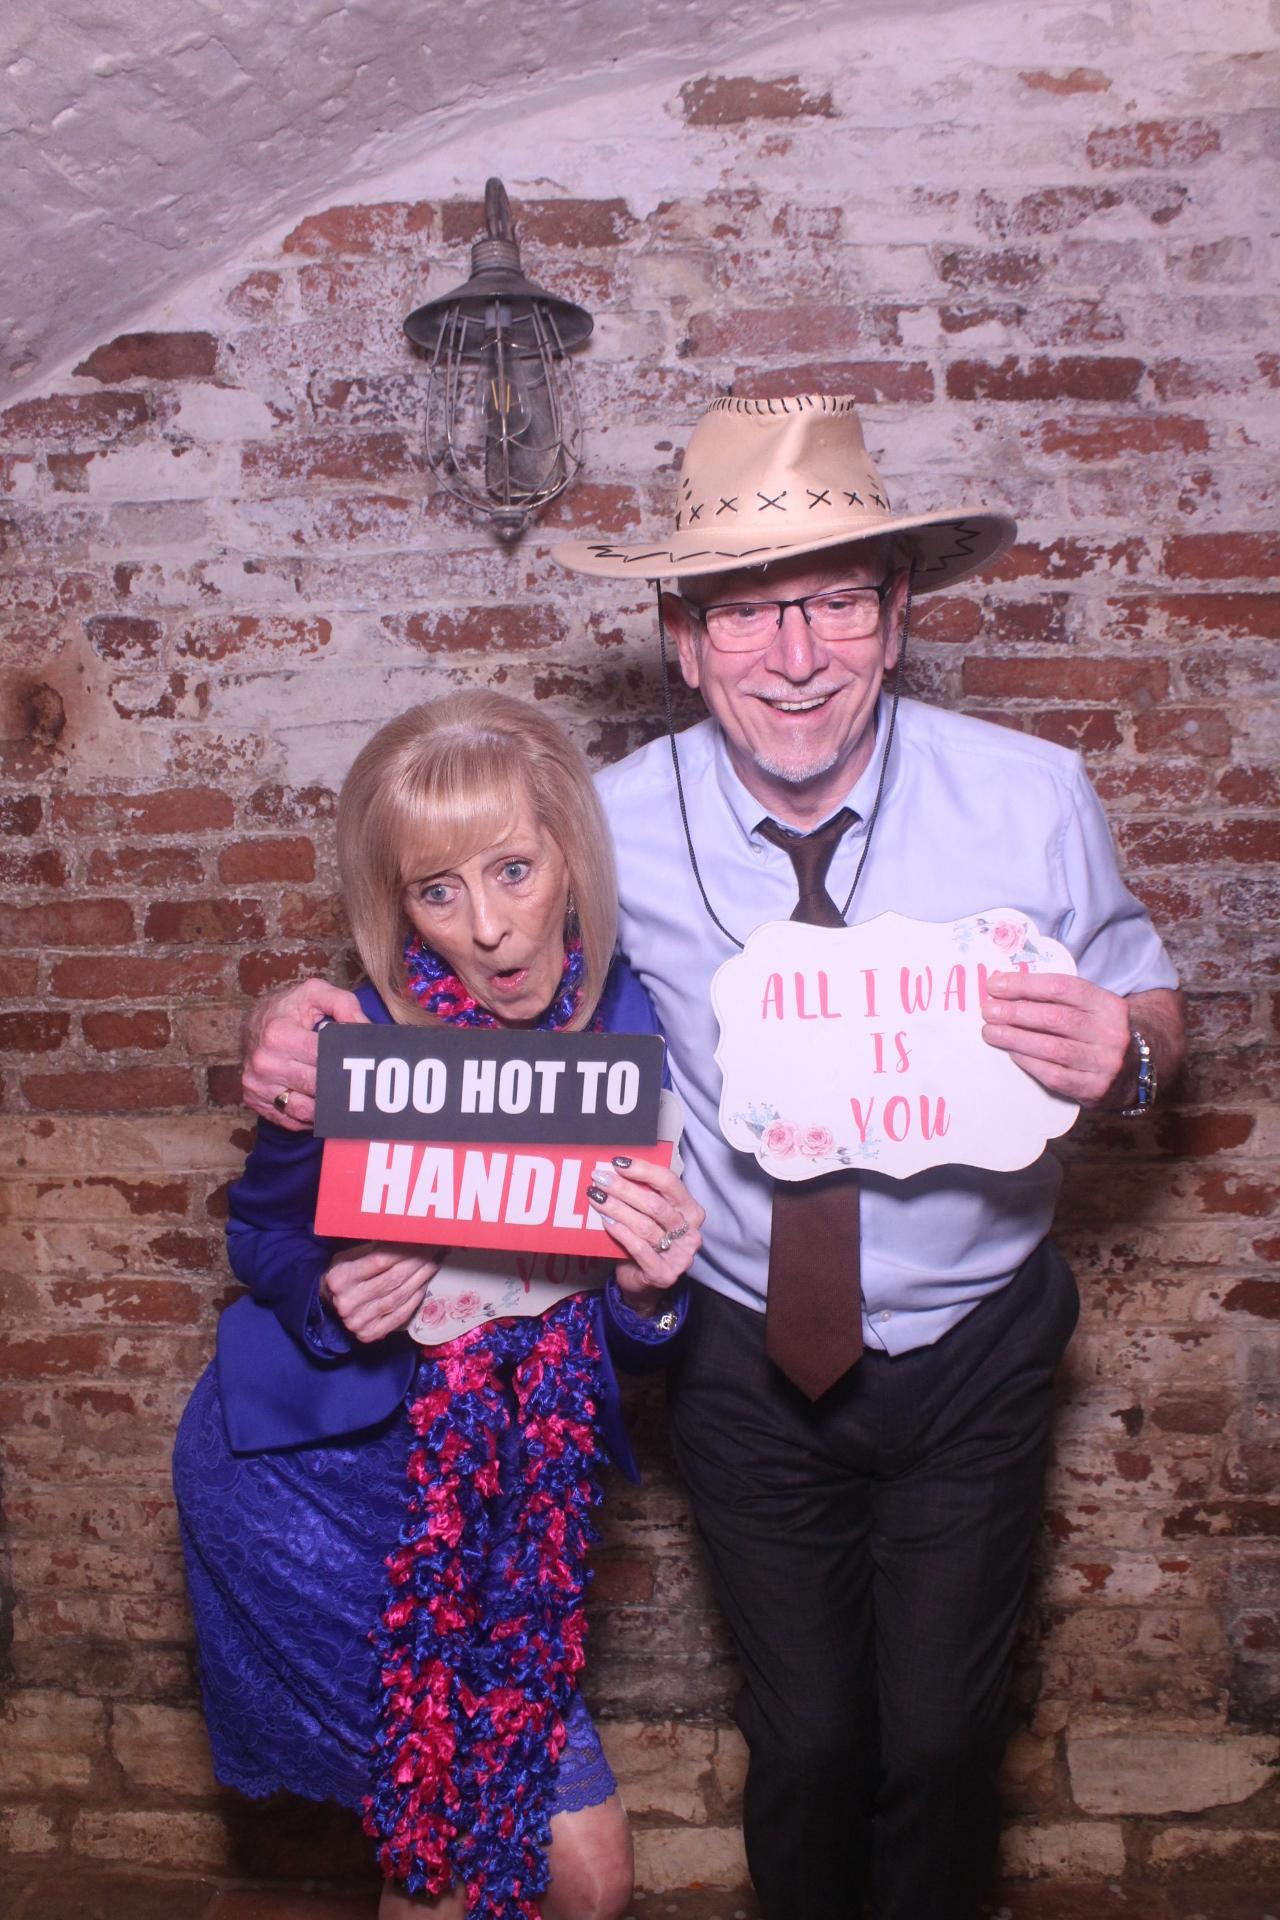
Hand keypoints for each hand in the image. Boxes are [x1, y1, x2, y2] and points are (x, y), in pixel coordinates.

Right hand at [240, 978, 367, 1129]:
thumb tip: (365, 1029)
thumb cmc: (289, 1008)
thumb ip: (344, 1005)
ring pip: (306, 1110)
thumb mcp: (315, 993)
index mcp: (278, 1033)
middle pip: (317, 1085)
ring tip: (343, 1094)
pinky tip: (321, 1103)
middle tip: (361, 1083)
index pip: (324, 1057)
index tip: (363, 1061)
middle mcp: (264, 1062)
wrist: (252, 1023)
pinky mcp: (255, 1101)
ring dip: (328, 1105)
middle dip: (341, 1084)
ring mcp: (257, 1085)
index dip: (346, 1059)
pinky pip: (292, 1120)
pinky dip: (311, 1116)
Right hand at [322, 1241, 442, 1342]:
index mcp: (339, 1278)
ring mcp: (358, 1321)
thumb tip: (407, 1238)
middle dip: (417, 1263)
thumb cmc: (344, 1276)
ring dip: (421, 1279)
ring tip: (432, 1265)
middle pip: (393, 1279)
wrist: (329, 1306)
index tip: (421, 1241)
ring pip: (399, 1296)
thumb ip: (374, 1249)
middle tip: (433, 1251)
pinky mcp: (369, 1334)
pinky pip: (400, 1315)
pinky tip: (424, 1285)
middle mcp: (347, 1302)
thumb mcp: (350, 1257)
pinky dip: (415, 1299)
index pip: (380, 1261)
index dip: (405, 1250)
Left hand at [586, 1157, 704, 1316]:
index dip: (643, 1170)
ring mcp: (679, 1256)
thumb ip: (644, 1195)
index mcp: (691, 1212)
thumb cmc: (647, 1243)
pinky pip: (638, 1247)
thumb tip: (616, 1169)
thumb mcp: (651, 1217)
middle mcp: (691, 1234)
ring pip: (644, 1225)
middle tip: (600, 1178)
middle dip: (624, 1188)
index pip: (669, 1183)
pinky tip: (605, 1220)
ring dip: (617, 1208)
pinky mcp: (663, 1274)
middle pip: (654, 1204)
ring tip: (596, 1196)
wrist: (643, 1283)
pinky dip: (620, 1232)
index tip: (618, 1162)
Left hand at [981, 970, 1131, 1107]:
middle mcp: (1109, 1032)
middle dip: (1015, 1012)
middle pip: (1054, 1018)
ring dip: (1014, 1038)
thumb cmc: (1098, 1032)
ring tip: (990, 1031)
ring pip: (1051, 1047)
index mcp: (1108, 1005)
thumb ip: (1056, 999)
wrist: (1132, 1071)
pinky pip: (1053, 1074)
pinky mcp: (1093, 1088)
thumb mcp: (1090, 1008)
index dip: (1025, 985)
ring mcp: (1103, 1062)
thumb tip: (1006, 989)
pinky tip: (1011, 1052)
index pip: (1061, 988)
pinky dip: (1027, 1061)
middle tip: (988, 1010)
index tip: (995, 984)